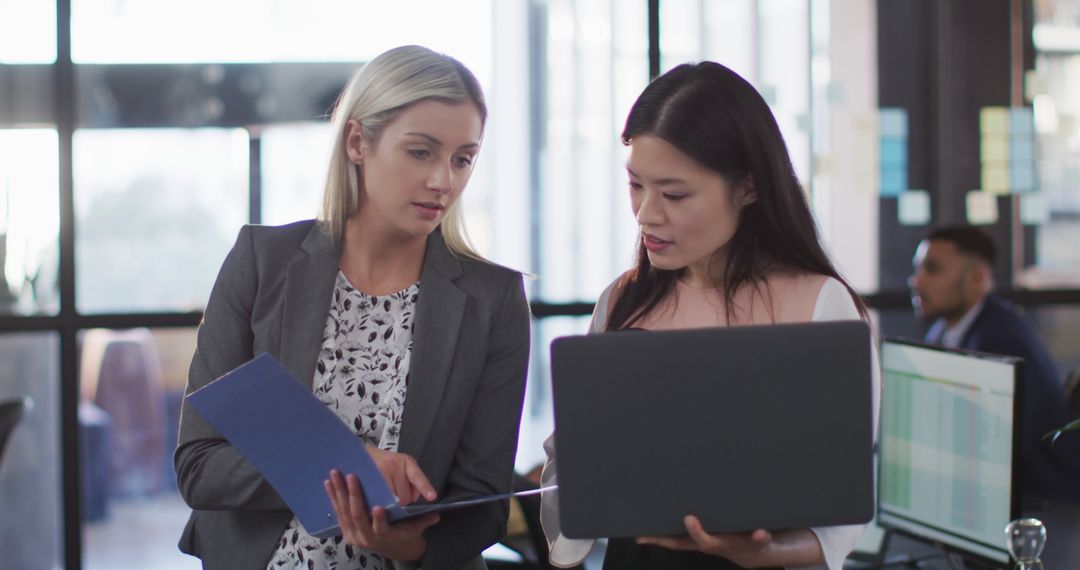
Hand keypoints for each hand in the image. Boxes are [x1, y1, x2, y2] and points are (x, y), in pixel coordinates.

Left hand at [326, 470, 439, 561]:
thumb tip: (436, 514)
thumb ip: (425, 520)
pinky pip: (338, 513)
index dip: (379, 519)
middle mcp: (367, 538)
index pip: (381, 528)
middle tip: (351, 476)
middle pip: (358, 516)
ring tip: (335, 475)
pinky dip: (333, 497)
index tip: (377, 505)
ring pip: (345, 512)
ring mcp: (354, 535)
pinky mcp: (345, 530)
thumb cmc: (405, 532)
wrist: (392, 547)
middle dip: (353, 495)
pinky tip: (328, 484)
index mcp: (385, 537)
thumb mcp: (416, 527)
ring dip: (339, 493)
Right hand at [366, 446, 436, 504]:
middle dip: (400, 500)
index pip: (417, 476)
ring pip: (392, 500)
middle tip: (392, 492)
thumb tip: (414, 497)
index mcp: (406, 461)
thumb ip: (410, 480)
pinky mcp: (369, 479)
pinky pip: (380, 499)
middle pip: (405, 496)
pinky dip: (380, 502)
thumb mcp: (399, 465)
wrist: (356, 454)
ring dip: (389, 502)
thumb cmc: (380, 462)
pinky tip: (377, 496)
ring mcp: (381, 471)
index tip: (432, 496)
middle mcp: (394, 464)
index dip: (425, 487)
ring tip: (382, 491)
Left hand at [636, 516, 772, 566]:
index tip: (689, 519)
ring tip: (640, 534)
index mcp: (720, 543)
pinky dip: (664, 537)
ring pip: (676, 542)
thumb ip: (760, 538)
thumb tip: (760, 533)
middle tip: (644, 536)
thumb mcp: (760, 541)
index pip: (705, 540)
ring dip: (659, 539)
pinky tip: (650, 532)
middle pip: (681, 544)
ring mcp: (699, 542)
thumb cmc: (752, 542)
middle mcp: (706, 544)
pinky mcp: (697, 539)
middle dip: (663, 541)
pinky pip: (677, 539)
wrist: (751, 551)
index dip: (696, 532)